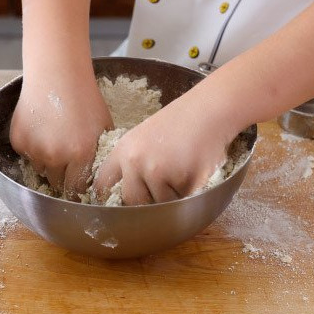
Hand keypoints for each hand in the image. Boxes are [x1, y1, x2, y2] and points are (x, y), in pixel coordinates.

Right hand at [10, 75, 112, 196]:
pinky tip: (41, 127)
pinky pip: (26, 154)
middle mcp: (56, 156)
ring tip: (54, 138)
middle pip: (56, 183)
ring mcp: (34, 149)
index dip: (77, 186)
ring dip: (46, 161)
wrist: (57, 74)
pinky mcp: (18, 141)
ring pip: (40, 169)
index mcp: (81, 154)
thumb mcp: (104, 127)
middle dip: (61, 175)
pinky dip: (32, 146)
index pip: (76, 188)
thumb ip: (101, 154)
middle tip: (65, 158)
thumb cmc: (85, 98)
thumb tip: (100, 177)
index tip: (77, 183)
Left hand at [93, 90, 236, 204]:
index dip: (109, 196)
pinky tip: (194, 169)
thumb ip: (131, 163)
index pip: (104, 184)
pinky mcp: (183, 180)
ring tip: (182, 169)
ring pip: (161, 202)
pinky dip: (189, 191)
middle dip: (146, 200)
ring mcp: (159, 171)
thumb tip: (125, 197)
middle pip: (133, 200)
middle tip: (161, 186)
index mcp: (123, 150)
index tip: (116, 203)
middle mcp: (136, 161)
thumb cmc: (179, 123)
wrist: (209, 109)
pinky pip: (183, 199)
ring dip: (172, 195)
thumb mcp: (143, 137)